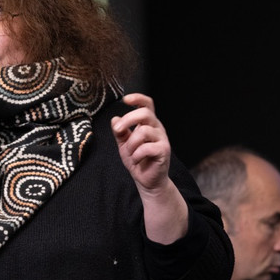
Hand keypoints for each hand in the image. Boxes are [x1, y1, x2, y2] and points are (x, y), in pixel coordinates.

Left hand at [110, 93, 186, 243]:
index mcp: (148, 123)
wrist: (147, 180)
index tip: (125, 99)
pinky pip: (146, 147)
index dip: (138, 98)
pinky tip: (136, 160)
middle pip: (145, 113)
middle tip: (118, 130)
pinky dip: (136, 154)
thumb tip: (114, 119)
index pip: (147, 104)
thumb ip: (120, 132)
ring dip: (131, 143)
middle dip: (128, 120)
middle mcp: (157, 128)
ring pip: (143, 131)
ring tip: (130, 153)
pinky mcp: (164, 151)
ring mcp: (162, 139)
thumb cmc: (137, 160)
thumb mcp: (124, 144)